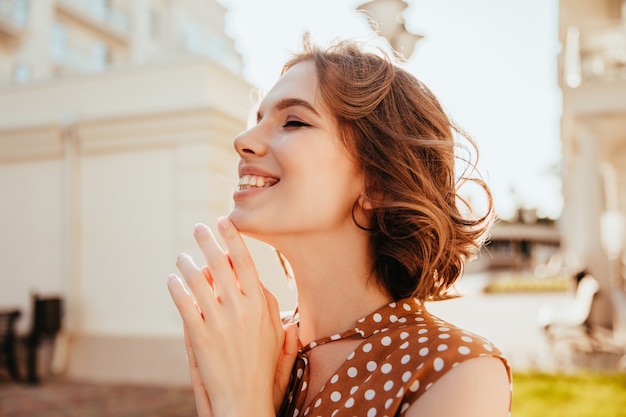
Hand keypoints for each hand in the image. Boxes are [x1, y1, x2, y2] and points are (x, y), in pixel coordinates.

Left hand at [168, 217, 286, 416]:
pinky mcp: (200, 337)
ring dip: (187, 264)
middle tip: (199, 228)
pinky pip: (185, 305)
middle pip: (221, 265)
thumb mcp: (275, 332)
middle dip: (208, 241)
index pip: (245, 262)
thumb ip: (268, 304)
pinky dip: (176, 289)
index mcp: (259, 305)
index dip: (234, 239)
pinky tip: (171, 280)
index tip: (225, 221)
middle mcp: (240, 309)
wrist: (245, 398)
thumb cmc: (262, 365)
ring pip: (199, 282)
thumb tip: (256, 281)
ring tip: (181, 256)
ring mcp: (219, 322)